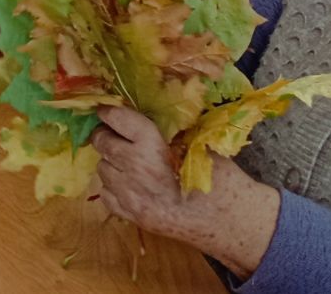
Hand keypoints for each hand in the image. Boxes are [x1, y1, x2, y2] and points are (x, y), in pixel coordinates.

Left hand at [92, 106, 279, 277]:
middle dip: (106, 135)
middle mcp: (134, 170)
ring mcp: (129, 196)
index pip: (118, 120)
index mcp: (151, 146)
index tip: (106, 109)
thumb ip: (170, 129)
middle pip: (103, 143)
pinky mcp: (131, 216)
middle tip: (115, 133)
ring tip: (129, 160)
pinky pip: (107, 194)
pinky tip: (131, 183)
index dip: (109, 112)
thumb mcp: (199, 143)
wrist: (228, 222)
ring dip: (111, 161)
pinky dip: (113, 185)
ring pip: (102, 169)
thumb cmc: (221, 179)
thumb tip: (150, 113)